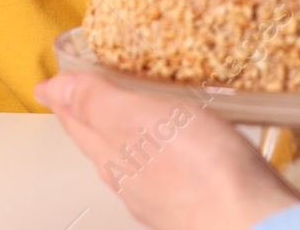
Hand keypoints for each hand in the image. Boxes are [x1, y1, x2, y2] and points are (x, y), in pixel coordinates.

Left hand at [35, 72, 297, 229]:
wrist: (249, 223)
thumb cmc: (200, 170)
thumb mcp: (139, 118)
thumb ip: (96, 102)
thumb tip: (51, 89)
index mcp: (111, 155)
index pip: (76, 120)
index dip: (63, 96)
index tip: (50, 83)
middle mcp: (129, 180)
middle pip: (98, 141)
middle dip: (87, 115)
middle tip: (79, 92)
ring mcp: (159, 195)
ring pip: (129, 159)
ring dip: (122, 133)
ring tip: (124, 115)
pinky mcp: (190, 202)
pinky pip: (161, 171)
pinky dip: (157, 152)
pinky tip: (172, 149)